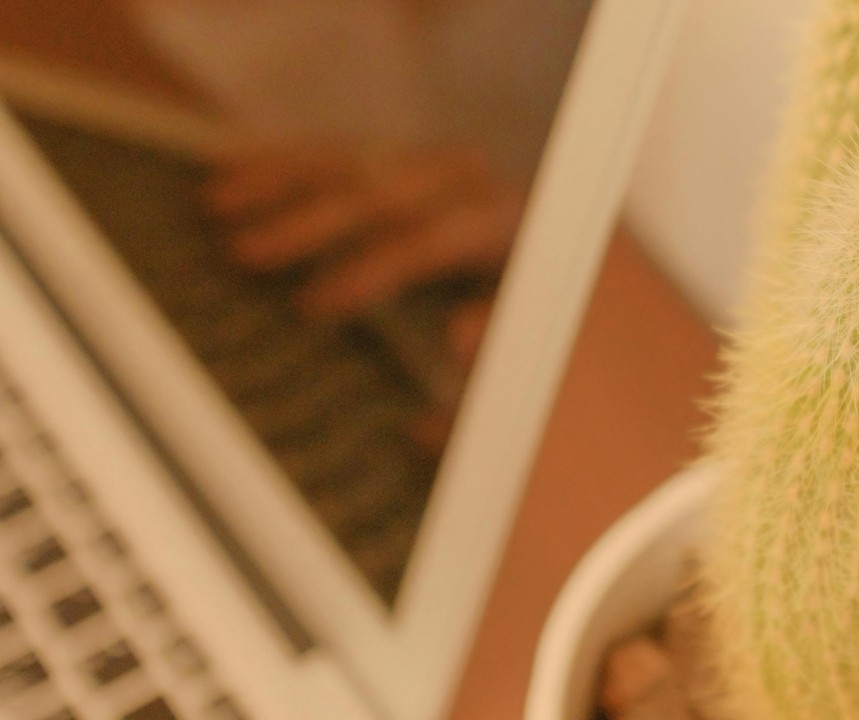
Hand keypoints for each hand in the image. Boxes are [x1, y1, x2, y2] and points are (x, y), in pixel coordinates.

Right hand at [202, 143, 521, 452]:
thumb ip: (494, 350)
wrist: (545, 263)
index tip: (310, 304)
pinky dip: (281, 163)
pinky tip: (227, 173)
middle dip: (309, 223)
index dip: (368, 268)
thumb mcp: (518, 344)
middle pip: (381, 193)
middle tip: (244, 255)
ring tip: (216, 209)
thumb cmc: (521, 322)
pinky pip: (336, 152)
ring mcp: (432, 163)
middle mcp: (468, 181)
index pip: (430, 238)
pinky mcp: (403, 157)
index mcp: (502, 222)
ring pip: (350, 162)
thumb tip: (459, 337)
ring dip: (279, 183)